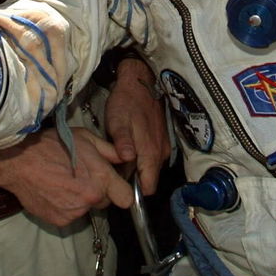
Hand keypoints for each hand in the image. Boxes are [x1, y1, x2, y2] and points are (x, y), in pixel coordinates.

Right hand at [0, 128, 133, 226]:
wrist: (18, 161)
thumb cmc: (51, 145)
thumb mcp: (85, 137)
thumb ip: (110, 150)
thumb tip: (126, 158)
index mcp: (101, 178)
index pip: (126, 198)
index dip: (121, 191)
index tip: (115, 186)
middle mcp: (91, 198)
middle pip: (105, 202)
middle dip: (99, 192)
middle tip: (82, 178)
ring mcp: (75, 212)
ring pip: (87, 208)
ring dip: (81, 199)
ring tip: (65, 183)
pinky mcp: (60, 220)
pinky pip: (71, 215)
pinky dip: (66, 206)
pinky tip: (55, 191)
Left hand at [105, 57, 169, 193]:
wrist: (140, 82)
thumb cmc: (126, 103)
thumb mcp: (118, 122)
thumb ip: (123, 142)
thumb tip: (127, 160)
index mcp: (150, 153)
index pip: (148, 188)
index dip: (134, 193)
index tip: (117, 187)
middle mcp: (160, 154)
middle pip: (148, 179)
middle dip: (132, 180)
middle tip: (112, 171)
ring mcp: (163, 147)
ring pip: (149, 168)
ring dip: (136, 168)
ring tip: (118, 158)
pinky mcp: (161, 141)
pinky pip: (151, 158)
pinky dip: (140, 157)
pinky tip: (127, 148)